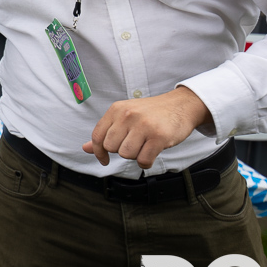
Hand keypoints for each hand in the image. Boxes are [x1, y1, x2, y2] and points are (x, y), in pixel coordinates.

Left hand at [83, 86, 211, 168]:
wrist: (181, 105)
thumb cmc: (150, 113)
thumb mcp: (124, 116)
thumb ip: (106, 132)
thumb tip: (86, 148)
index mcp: (116, 109)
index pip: (97, 136)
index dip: (98, 151)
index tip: (104, 159)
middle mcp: (128, 115)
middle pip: (111, 147)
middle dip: (121, 151)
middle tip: (134, 143)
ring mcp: (144, 125)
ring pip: (126, 154)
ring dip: (135, 156)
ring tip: (144, 145)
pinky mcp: (159, 136)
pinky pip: (143, 160)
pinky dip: (146, 162)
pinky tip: (152, 152)